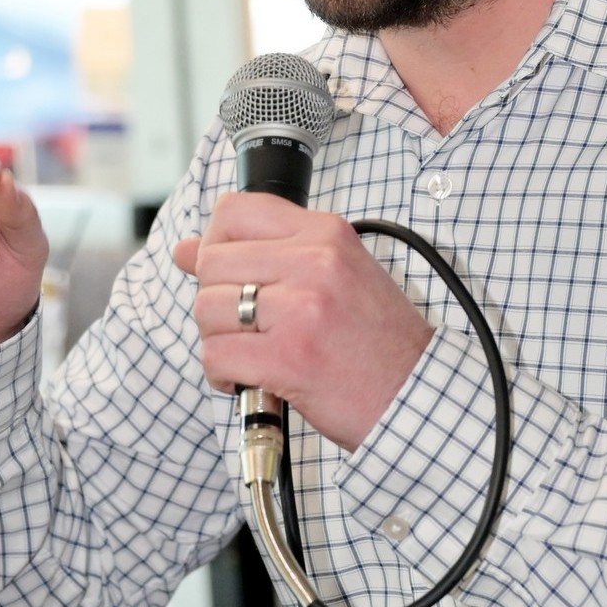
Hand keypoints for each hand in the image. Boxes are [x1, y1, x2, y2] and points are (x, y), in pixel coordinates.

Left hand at [173, 192, 432, 452]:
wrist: (419, 394)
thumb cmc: (379, 342)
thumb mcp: (335, 276)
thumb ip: (265, 254)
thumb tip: (187, 249)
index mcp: (326, 233)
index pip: (234, 211)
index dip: (216, 244)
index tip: (229, 274)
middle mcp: (313, 261)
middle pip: (211, 263)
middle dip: (215, 299)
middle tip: (246, 325)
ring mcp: (300, 308)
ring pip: (206, 309)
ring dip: (218, 339)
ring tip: (251, 354)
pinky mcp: (288, 357)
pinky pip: (216, 356)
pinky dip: (223, 375)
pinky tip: (250, 379)